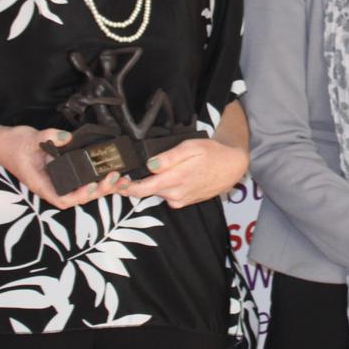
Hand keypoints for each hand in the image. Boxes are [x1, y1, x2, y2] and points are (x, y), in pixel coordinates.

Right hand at [0, 125, 121, 210]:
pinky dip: (98, 177)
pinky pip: (83, 178)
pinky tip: (113, 170)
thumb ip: (48, 137)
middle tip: (115, 177)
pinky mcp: (65, 172)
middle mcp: (53, 185)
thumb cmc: (14, 145)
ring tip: (121, 178)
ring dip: (103, 187)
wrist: (5, 143)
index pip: (62, 199)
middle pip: (79, 197)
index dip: (78, 196)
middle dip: (99, 190)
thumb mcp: (30, 139)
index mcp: (42, 184)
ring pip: (84, 190)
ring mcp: (60, 180)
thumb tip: (66, 137)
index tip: (91, 185)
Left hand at [121, 136, 247, 208]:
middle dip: (137, 182)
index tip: (115, 181)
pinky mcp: (184, 202)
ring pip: (157, 192)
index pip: (142, 189)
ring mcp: (180, 200)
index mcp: (175, 179)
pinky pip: (167, 194)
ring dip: (154, 182)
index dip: (125, 187)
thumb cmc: (213, 154)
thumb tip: (150, 164)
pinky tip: (176, 174)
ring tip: (165, 167)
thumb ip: (169, 157)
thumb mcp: (191, 147)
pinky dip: (166, 185)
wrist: (233, 167)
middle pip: (146, 191)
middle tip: (130, 171)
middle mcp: (176, 194)